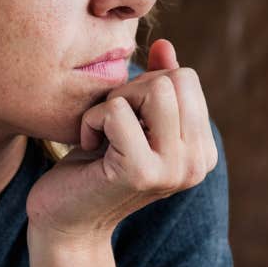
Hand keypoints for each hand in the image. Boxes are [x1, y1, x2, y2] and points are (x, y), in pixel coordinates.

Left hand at [25, 39, 218, 247]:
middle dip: (132, 89)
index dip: (145, 86)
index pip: (187, 78)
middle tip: (110, 124)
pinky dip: (92, 120)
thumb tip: (164, 45)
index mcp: (202, 150)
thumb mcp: (129, 120)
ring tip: (102, 132)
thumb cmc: (93, 166)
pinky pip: (117, 111)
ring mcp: (174, 169)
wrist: (65, 220)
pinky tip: (88, 147)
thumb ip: (154, 85)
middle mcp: (198, 163)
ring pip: (155, 89)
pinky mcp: (141, 172)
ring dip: (115, 102)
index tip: (125, 118)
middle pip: (175, 79)